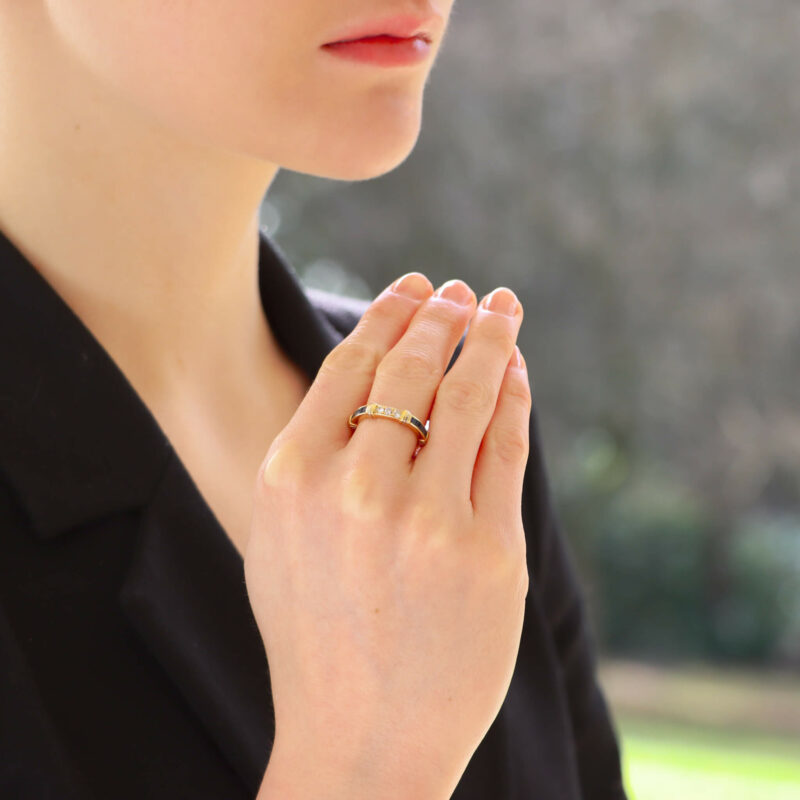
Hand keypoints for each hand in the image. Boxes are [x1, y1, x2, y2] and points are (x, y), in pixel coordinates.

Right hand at [245, 273, 529, 799]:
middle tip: (462, 290)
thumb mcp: (281, 537)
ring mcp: (426, 519)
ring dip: (489, 337)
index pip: (350, 364)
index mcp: (291, 477)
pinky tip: (517, 368)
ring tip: (500, 307)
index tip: (415, 286)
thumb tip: (365, 372)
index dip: (389, 313)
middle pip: (412, 368)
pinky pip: (507, 445)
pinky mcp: (489, 550)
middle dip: (443, 315)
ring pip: (469, 394)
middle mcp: (356, 487)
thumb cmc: (315, 632)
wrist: (360, 738)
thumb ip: (312, 455)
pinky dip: (515, 394)